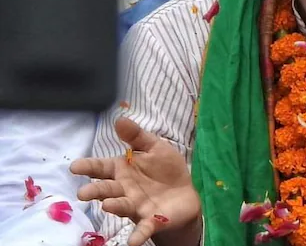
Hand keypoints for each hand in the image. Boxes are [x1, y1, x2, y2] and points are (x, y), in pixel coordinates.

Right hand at [70, 118, 200, 245]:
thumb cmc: (164, 169)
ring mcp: (136, 206)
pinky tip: (132, 241)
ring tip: (107, 205)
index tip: (74, 166)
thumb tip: (119, 119)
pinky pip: (143, 228)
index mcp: (123, 170)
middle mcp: (124, 189)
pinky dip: (138, 235)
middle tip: (83, 193)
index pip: (102, 167)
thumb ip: (137, 136)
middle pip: (107, 189)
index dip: (89, 166)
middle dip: (96, 191)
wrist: (184, 193)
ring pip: (122, 206)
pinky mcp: (151, 220)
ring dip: (114, 206)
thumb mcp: (155, 147)